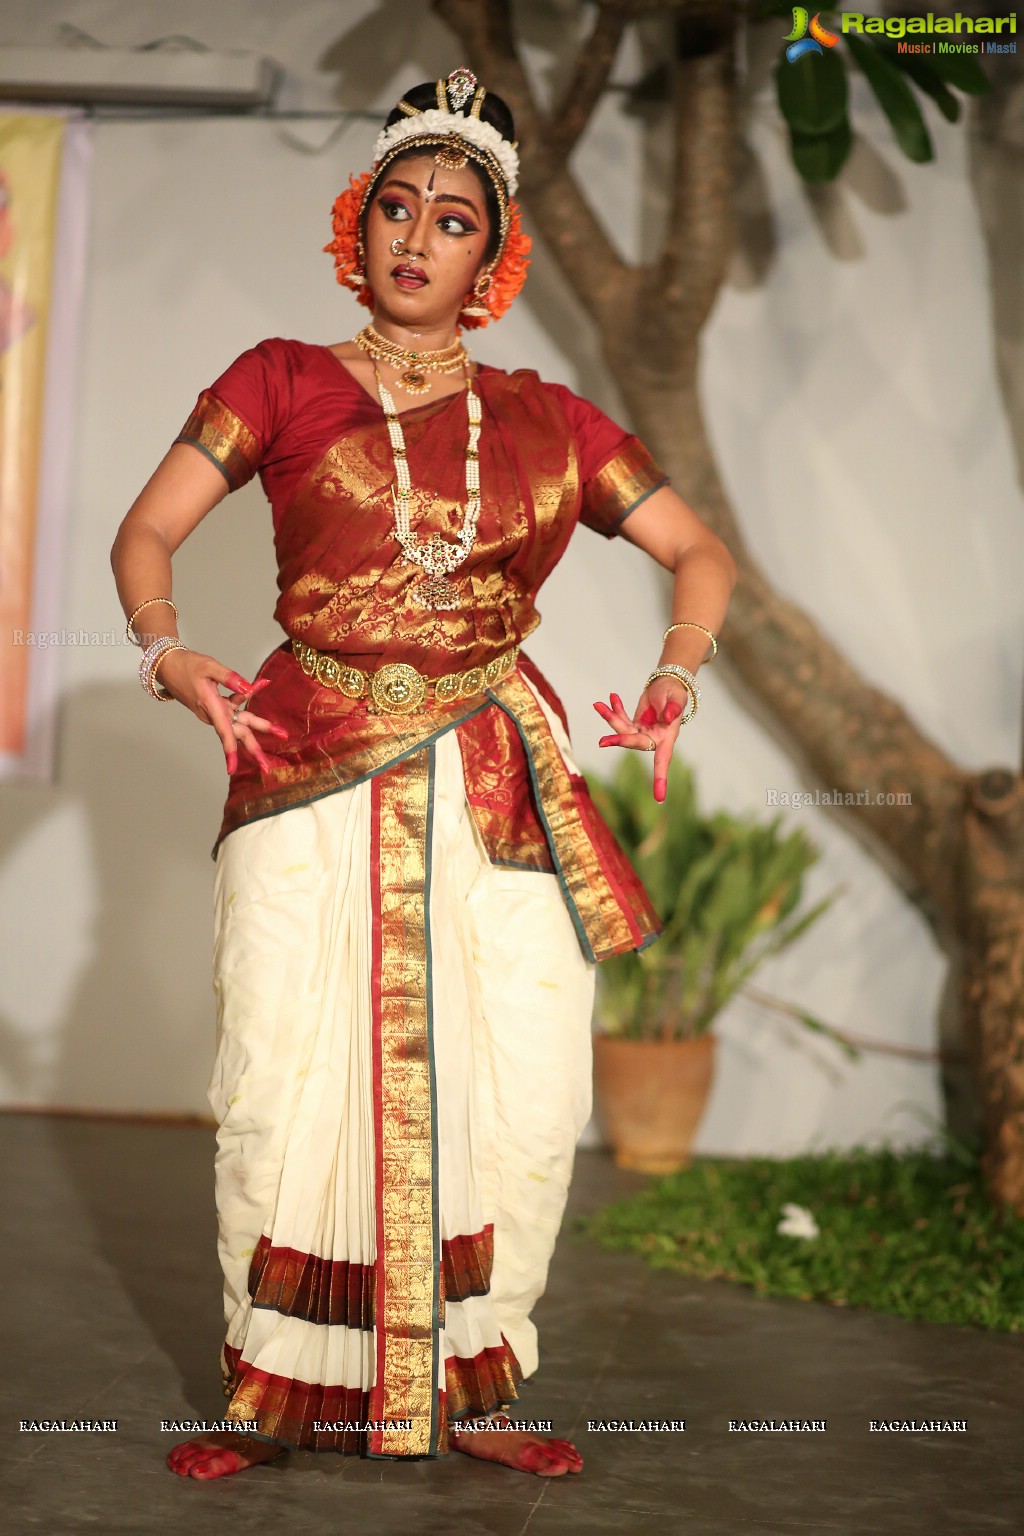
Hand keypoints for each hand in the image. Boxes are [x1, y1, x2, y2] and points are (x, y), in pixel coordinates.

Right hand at [154, 648, 287, 774]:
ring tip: (281, 732)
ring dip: (260, 725)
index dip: (230, 751)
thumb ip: (230, 677)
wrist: (167, 665)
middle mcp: (213, 713)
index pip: (224, 732)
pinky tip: (261, 684)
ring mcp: (215, 711)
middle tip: (268, 767)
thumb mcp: (209, 666)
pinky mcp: (215, 705)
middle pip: (238, 734)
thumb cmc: (186, 665)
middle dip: (254, 750)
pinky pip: (235, 705)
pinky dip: (247, 697)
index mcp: (210, 706)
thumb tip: (248, 688)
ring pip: (240, 722)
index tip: (233, 770)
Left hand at [592, 684, 689, 803]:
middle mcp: (654, 738)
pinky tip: (611, 698)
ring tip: (599, 705)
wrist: (667, 683)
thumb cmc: (674, 692)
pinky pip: (621, 720)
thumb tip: (669, 717)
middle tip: (603, 741)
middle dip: (619, 740)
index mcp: (667, 736)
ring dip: (610, 718)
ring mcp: (642, 732)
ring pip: (622, 730)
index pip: (663, 760)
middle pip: (633, 743)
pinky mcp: (634, 724)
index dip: (660, 778)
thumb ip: (673, 707)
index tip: (659, 798)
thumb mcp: (676, 697)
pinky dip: (615, 709)